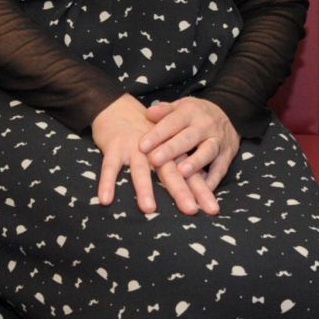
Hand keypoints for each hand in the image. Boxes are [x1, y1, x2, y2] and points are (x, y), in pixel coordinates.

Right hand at [90, 94, 204, 214]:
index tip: (213, 209)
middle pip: (170, 171)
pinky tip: (105, 200)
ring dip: (144, 188)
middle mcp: (155, 149)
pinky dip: (107, 182)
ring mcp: (134, 146)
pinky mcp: (114, 145)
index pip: (190, 173)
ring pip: (140, 169)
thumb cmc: (146, 134)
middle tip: (191, 210)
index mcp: (171, 151)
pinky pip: (110, 166)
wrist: (119, 107)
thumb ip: (182, 166)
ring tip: (149, 209)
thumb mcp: (167, 147)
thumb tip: (206, 186)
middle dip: (181, 191)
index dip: (201, 190)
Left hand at [140, 97, 238, 211]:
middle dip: (171, 149)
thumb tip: (148, 113)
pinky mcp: (227, 156)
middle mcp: (205, 125)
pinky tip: (200, 190)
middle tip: (155, 160)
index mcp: (190, 112)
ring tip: (181, 173)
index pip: (172, 122)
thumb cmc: (196, 114)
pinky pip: (220, 169)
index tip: (142, 146)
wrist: (230, 113)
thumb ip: (164, 111)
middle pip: (188, 138)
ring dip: (195, 163)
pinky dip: (211, 181)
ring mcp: (218, 141)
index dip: (157, 134)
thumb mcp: (181, 106)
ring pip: (207, 152)